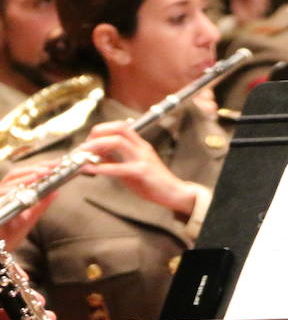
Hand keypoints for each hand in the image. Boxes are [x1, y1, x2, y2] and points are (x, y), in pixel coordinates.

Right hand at [0, 163, 60, 250]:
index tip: (57, 164)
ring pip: (9, 181)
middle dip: (34, 168)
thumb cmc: (10, 236)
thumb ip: (41, 204)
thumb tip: (56, 190)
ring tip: (42, 174)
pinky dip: (14, 188)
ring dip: (26, 176)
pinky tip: (26, 187)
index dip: (40, 167)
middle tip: (52, 167)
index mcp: (11, 193)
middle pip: (16, 174)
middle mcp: (2, 193)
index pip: (25, 175)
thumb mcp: (30, 218)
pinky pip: (1, 194)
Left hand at [76, 122, 198, 217]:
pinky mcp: (142, 172)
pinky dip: (100, 167)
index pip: (120, 126)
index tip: (88, 142)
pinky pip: (118, 167)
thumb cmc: (152, 182)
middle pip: (119, 128)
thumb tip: (96, 154)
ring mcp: (143, 158)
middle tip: (83, 146)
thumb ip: (116, 159)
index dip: (102, 130)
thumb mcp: (131, 167)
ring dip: (96, 145)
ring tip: (82, 154)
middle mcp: (141, 147)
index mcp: (140, 145)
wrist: (174, 193)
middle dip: (98, 132)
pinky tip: (89, 170)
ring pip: (118, 141)